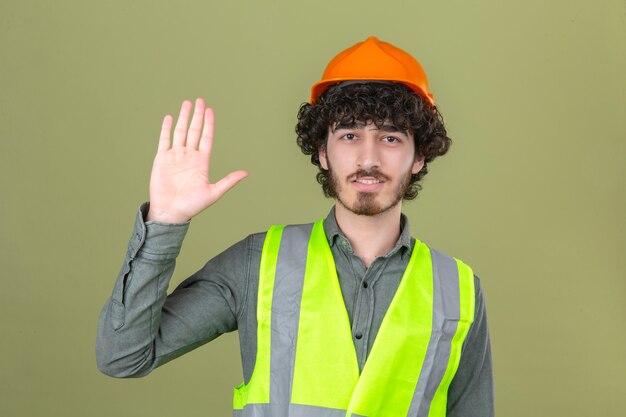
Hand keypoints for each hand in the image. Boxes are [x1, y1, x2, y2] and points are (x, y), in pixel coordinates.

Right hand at [146, 98, 247, 222]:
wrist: (170, 213)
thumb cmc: (192, 206)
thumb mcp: (213, 193)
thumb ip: (228, 181)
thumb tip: (246, 173)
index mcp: (202, 162)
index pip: (207, 138)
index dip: (209, 124)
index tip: (210, 111)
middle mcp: (189, 156)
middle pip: (194, 131)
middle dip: (197, 116)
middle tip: (200, 100)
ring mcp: (175, 156)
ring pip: (180, 132)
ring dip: (183, 118)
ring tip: (187, 103)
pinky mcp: (162, 159)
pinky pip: (164, 140)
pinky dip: (166, 129)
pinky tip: (169, 117)